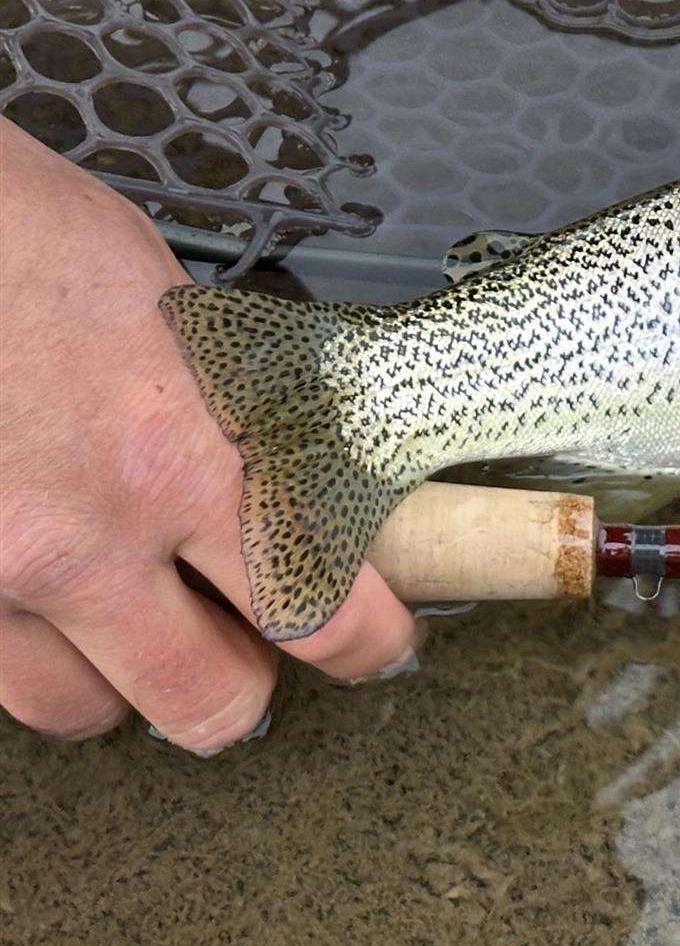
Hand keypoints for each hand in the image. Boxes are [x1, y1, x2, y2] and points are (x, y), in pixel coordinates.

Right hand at [0, 123, 416, 746]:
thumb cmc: (19, 237)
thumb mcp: (169, 314)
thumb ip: (222, 408)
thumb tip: (269, 454)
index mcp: (176, 459)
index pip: (313, 602)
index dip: (363, 644)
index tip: (378, 645)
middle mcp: (82, 538)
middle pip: (204, 700)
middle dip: (240, 687)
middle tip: (248, 651)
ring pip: (78, 708)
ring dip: (117, 679)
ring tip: (128, 625)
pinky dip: (20, 646)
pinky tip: (32, 590)